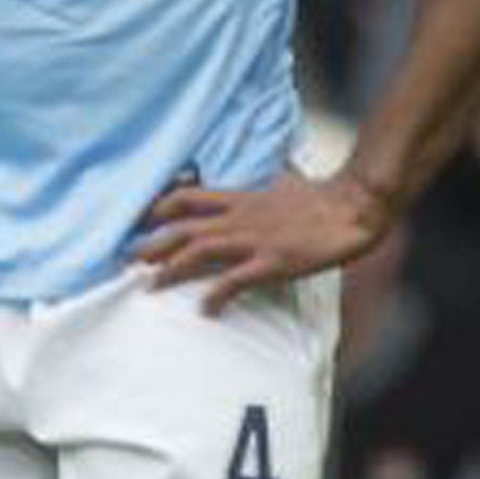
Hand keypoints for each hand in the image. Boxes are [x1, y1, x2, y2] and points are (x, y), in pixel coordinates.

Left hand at [135, 173, 396, 314]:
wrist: (351, 207)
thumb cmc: (318, 195)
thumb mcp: (283, 180)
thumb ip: (266, 179)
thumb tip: (267, 168)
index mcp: (239, 197)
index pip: (185, 196)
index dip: (157, 209)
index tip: (137, 223)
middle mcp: (239, 217)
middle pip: (183, 227)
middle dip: (152, 244)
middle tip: (128, 260)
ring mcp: (254, 239)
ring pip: (200, 251)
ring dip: (171, 269)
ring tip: (150, 285)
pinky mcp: (272, 261)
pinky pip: (236, 280)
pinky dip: (216, 294)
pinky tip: (204, 309)